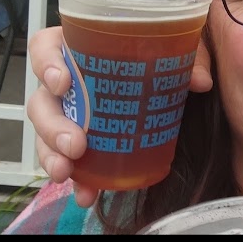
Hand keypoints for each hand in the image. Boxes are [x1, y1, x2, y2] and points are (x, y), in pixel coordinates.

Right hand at [26, 23, 213, 207]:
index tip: (63, 83)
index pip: (46, 48)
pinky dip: (77, 180)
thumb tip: (200, 81)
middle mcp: (69, 84)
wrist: (175, 93)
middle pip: (42, 100)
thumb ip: (191, 57)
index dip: (46, 64)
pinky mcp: (83, 145)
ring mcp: (71, 116)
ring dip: (51, 154)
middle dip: (51, 125)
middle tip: (75, 144)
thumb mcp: (178, 50)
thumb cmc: (162, 60)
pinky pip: (69, 162)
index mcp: (80, 50)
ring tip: (66, 172)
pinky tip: (86, 193)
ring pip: (46, 134)